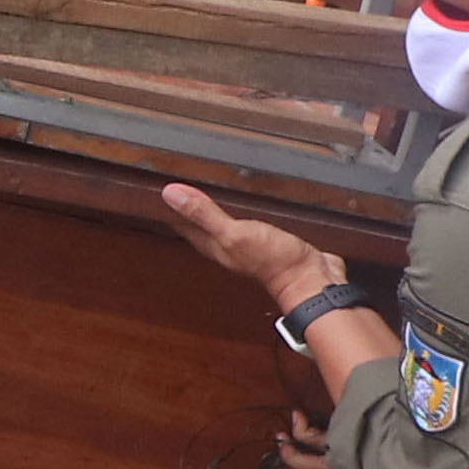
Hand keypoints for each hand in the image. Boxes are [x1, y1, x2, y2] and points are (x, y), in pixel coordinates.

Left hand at [158, 181, 335, 316]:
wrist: (311, 279)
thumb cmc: (273, 261)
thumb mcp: (233, 234)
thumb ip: (203, 214)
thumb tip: (170, 195)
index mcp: (214, 245)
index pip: (182, 224)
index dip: (170, 208)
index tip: (156, 190)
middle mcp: (227, 246)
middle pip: (200, 225)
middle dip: (187, 208)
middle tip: (176, 188)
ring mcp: (248, 244)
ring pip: (223, 224)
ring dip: (212, 210)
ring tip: (203, 193)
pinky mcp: (269, 240)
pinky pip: (247, 223)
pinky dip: (241, 213)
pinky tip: (245, 205)